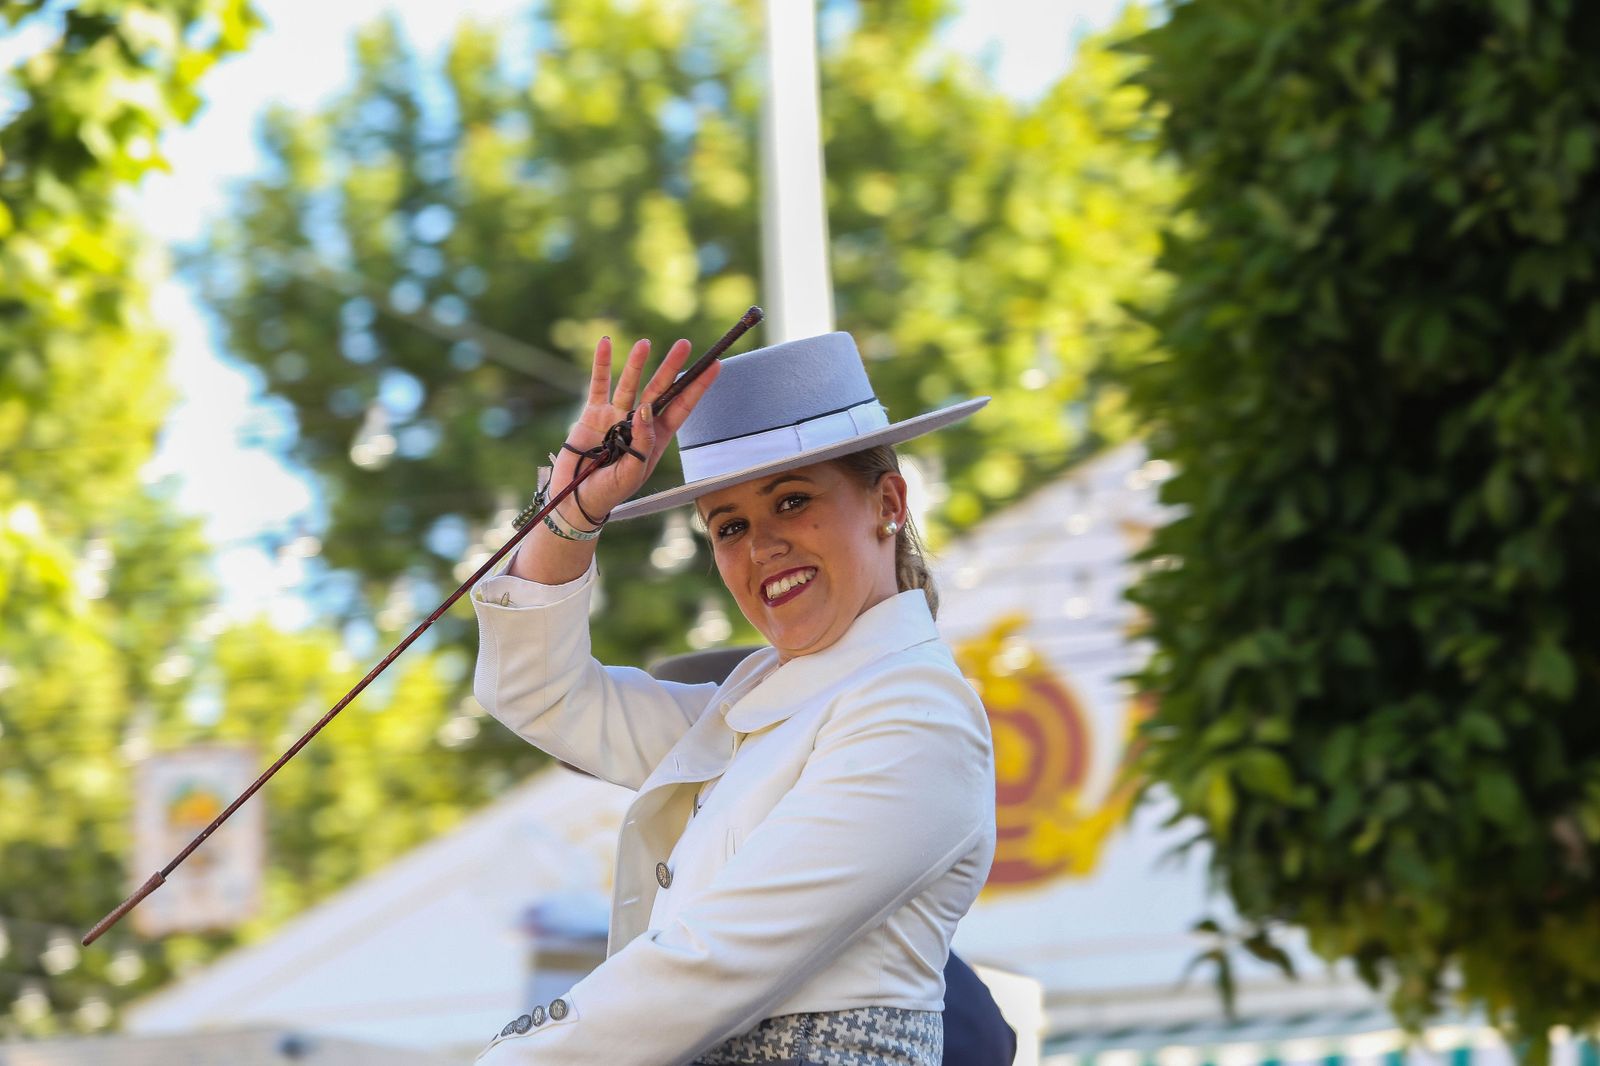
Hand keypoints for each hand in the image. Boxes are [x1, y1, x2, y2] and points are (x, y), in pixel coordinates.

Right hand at [547, 336, 721, 523]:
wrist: (575, 498)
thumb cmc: (609, 492)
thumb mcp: (632, 472)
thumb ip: (642, 442)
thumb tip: (646, 409)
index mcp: (656, 439)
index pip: (681, 408)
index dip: (697, 388)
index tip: (714, 366)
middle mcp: (638, 424)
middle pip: (659, 390)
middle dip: (672, 367)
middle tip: (684, 345)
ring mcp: (616, 416)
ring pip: (630, 384)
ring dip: (638, 363)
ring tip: (646, 343)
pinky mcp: (593, 414)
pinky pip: (599, 385)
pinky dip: (602, 365)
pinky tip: (606, 344)